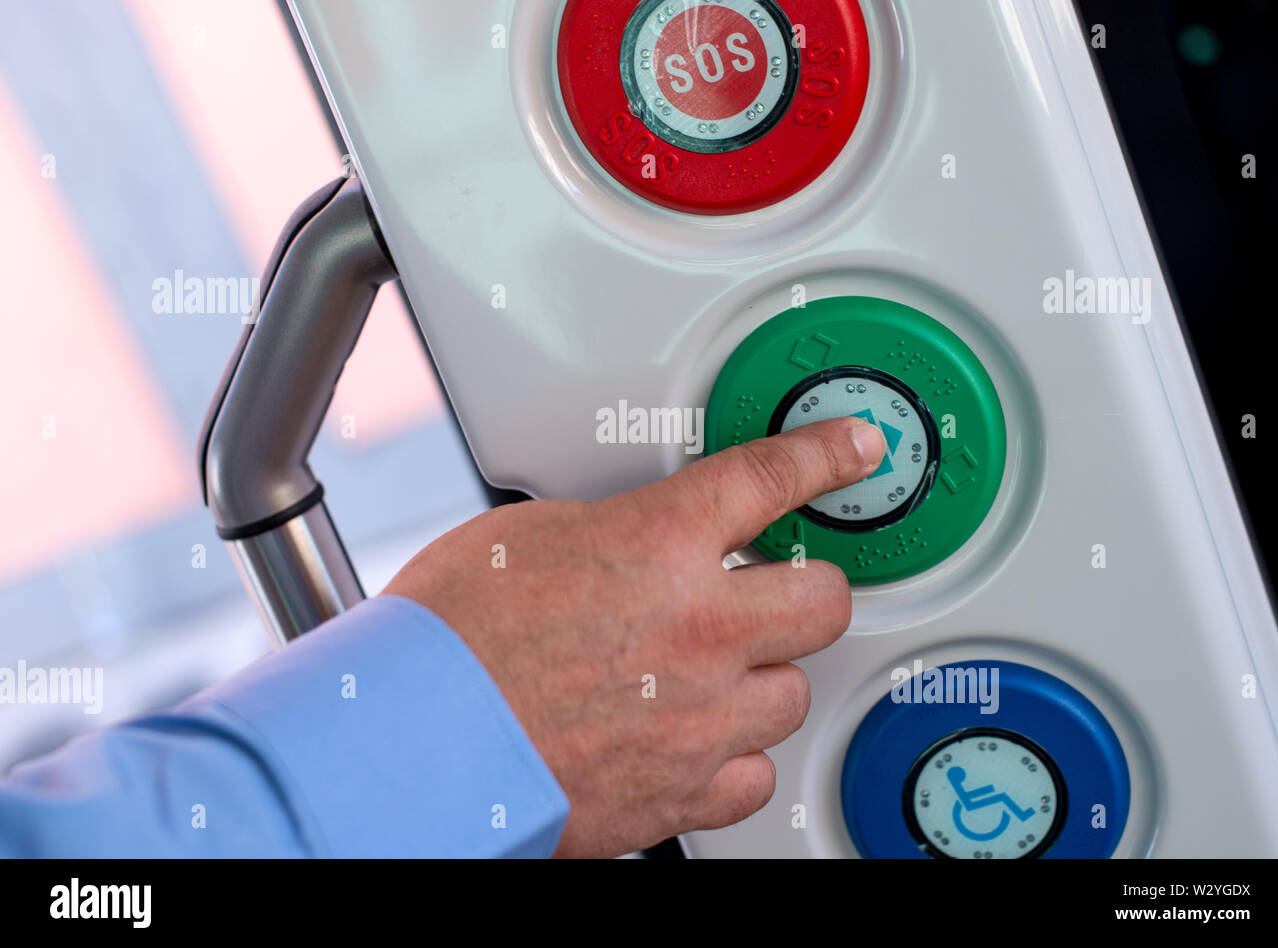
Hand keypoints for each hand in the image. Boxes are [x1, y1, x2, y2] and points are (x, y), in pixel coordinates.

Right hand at [383, 416, 886, 856]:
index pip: (772, 477)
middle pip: (823, 598)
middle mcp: (698, 631)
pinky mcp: (680, 793)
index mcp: (658, 545)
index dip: (825, 456)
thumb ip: (615, 532)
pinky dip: (729, 757)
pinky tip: (690, 738)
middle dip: (807, 587)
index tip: (853, 450)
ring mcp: (697, 718)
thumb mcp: (531, 536)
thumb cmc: (445, 640)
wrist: (411, 744)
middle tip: (772, 589)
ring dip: (759, 678)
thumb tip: (638, 536)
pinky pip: (751, 775)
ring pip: (792, 694)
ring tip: (703, 674)